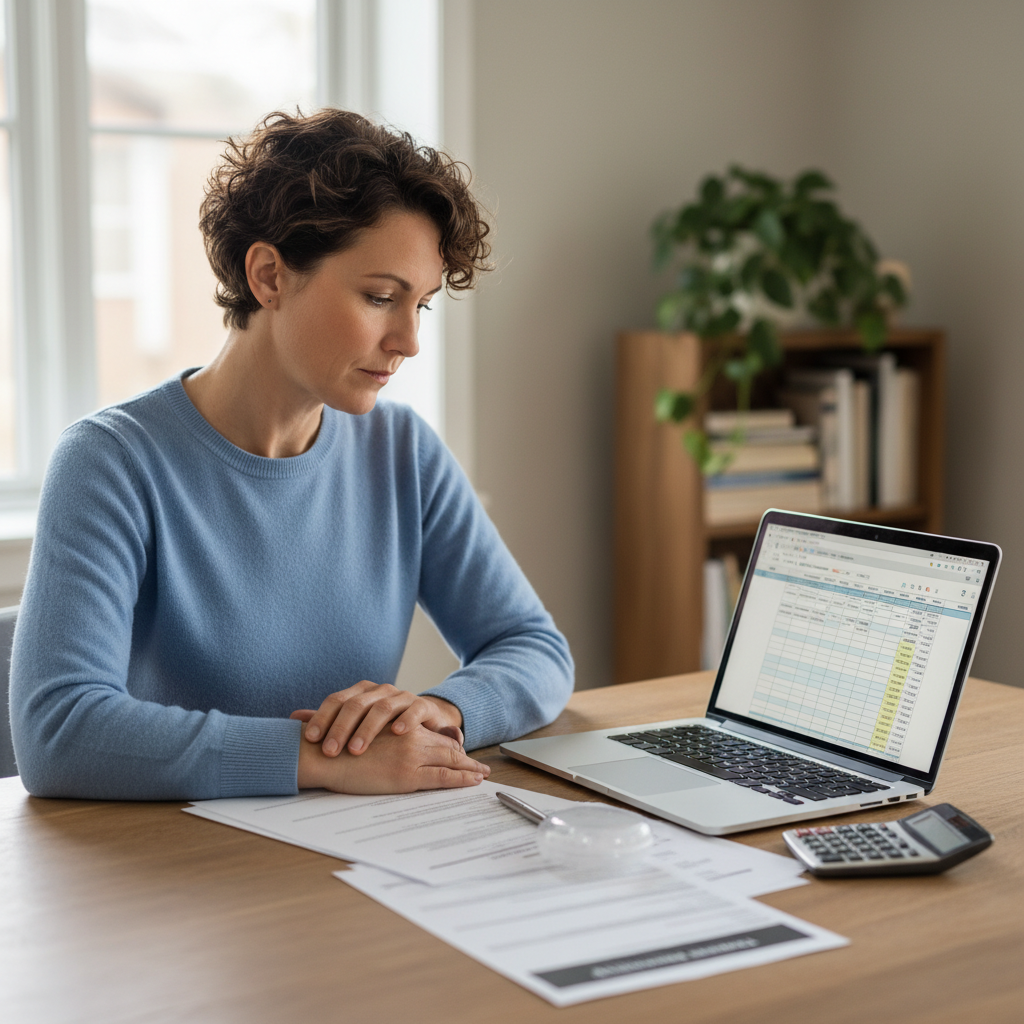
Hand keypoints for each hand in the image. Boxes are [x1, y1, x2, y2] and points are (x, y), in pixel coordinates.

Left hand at [290, 681, 463, 756]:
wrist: (426, 720)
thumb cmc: (385, 725)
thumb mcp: (356, 722)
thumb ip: (328, 720)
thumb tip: (293, 719)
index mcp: (360, 693)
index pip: (336, 701)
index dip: (322, 718)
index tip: (311, 739)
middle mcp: (380, 691)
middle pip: (356, 705)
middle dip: (340, 728)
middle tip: (330, 751)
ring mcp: (402, 697)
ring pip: (382, 707)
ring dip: (367, 728)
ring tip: (356, 749)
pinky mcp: (423, 706)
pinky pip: (414, 709)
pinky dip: (406, 719)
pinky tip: (397, 733)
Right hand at [297, 723, 489, 793]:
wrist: (322, 754)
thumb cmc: (336, 747)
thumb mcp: (361, 733)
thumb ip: (377, 737)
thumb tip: (384, 742)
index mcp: (400, 727)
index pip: (432, 737)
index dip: (450, 745)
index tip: (462, 751)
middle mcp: (410, 737)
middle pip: (447, 748)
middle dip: (466, 759)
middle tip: (481, 767)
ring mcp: (411, 755)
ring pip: (450, 761)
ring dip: (469, 769)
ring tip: (482, 775)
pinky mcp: (407, 775)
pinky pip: (442, 777)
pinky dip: (461, 779)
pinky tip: (473, 781)